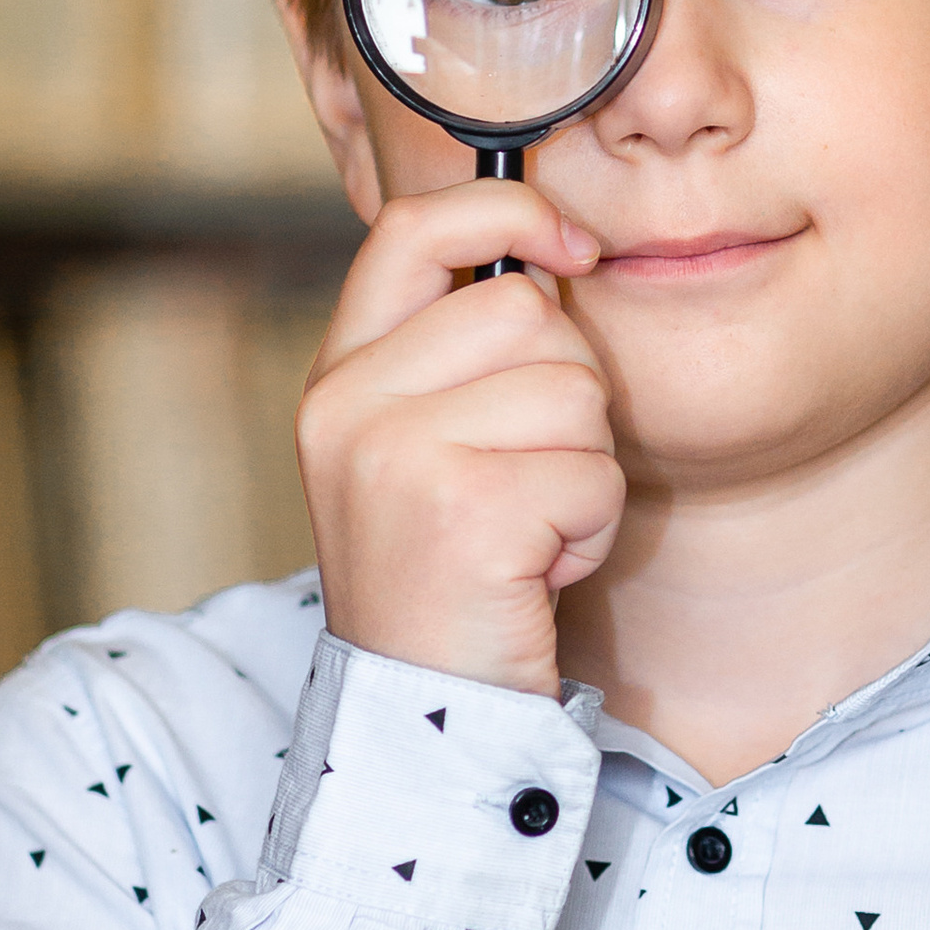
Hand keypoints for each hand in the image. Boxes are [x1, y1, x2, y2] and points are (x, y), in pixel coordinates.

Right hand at [294, 179, 622, 693]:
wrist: (425, 721)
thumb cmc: (456, 577)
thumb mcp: (428, 448)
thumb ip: (462, 352)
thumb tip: (558, 248)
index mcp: (339, 376)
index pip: (413, 229)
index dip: (508, 209)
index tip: (574, 248)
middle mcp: (348, 405)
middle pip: (526, 310)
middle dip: (567, 393)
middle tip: (526, 481)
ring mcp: (395, 457)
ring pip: (572, 388)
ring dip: (584, 466)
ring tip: (529, 530)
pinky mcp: (461, 513)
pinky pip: (591, 471)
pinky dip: (591, 527)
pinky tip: (538, 571)